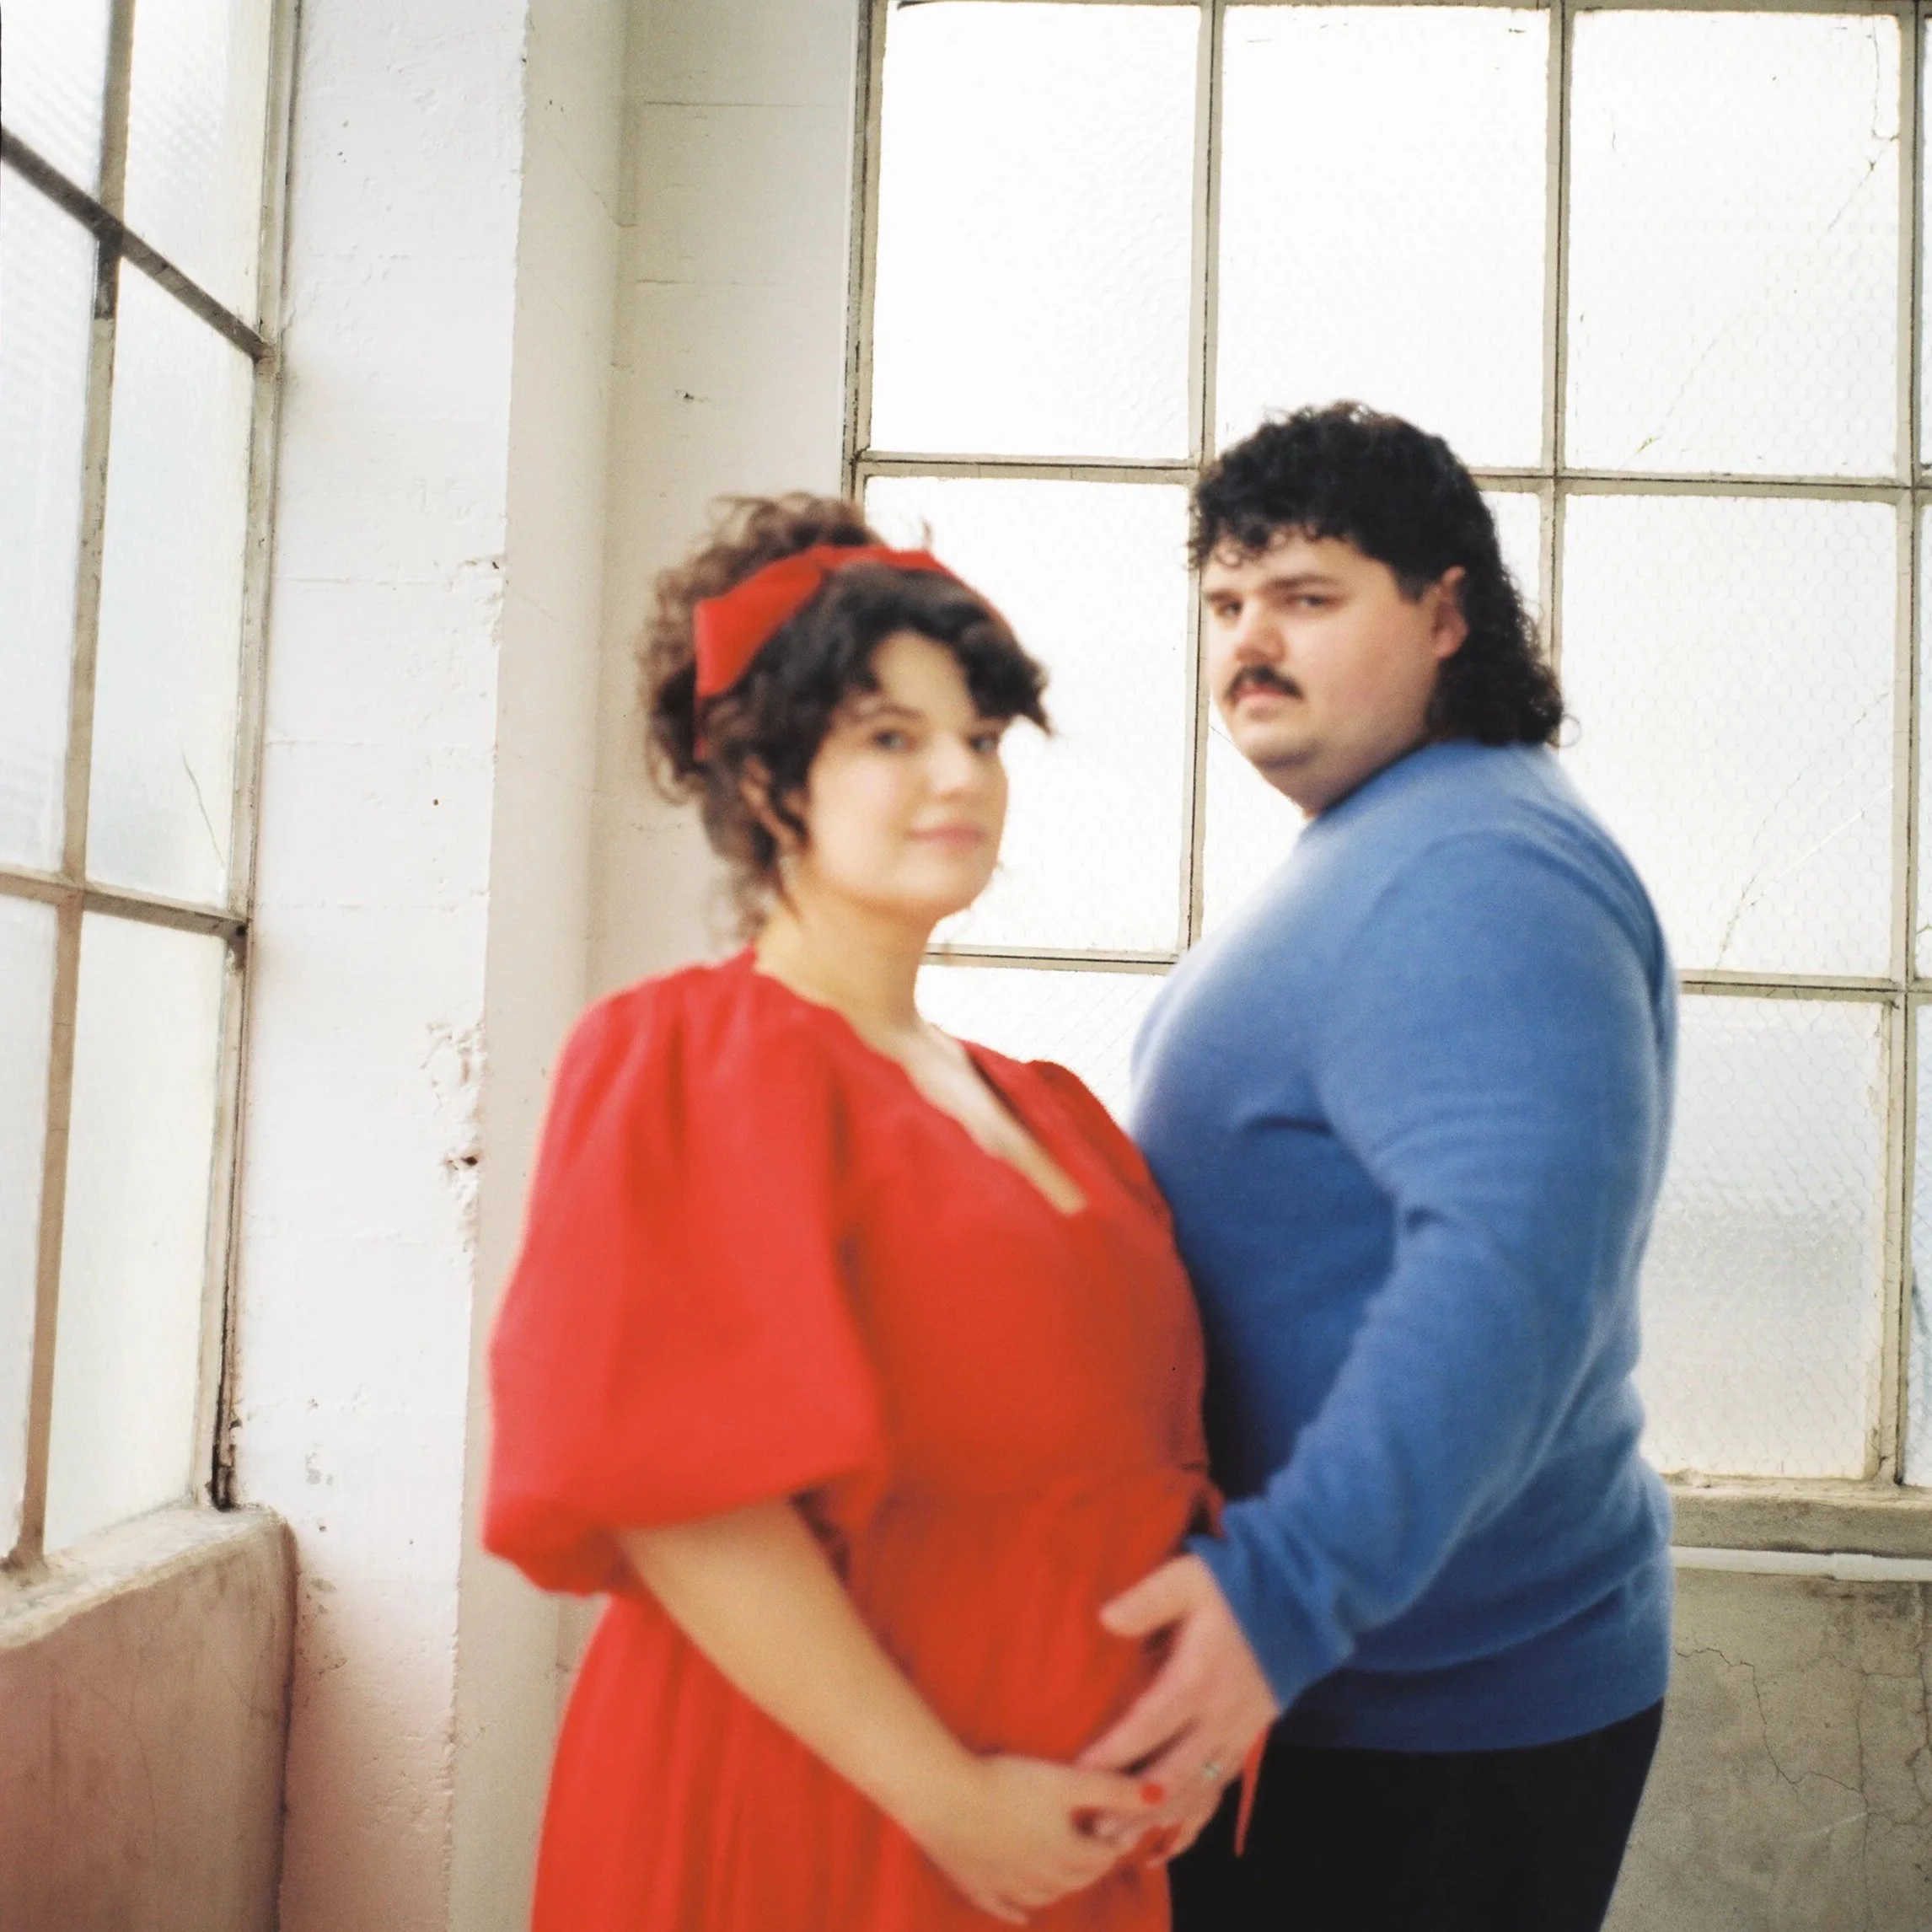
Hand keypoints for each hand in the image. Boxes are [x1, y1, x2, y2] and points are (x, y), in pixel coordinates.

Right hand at [904, 1753, 1155, 1923]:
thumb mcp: (1067, 1780)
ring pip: (1044, 1897)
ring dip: (1058, 1886)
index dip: (1110, 1841)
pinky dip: (1017, 1912)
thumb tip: (1161, 1795)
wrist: (945, 1797)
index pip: (1101, 1857)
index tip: (1111, 1825)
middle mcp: (1041, 1880)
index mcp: (1066, 1855)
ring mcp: (1007, 1887)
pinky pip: (1002, 1908)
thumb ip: (1114, 1788)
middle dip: (1088, 1863)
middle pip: (1075, 1879)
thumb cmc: (1008, 1783)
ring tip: (1063, 1868)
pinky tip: (1023, 1916)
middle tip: (1091, 1842)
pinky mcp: (976, 1886)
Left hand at [1076, 1555, 1279, 1839]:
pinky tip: (1168, 1845)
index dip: (1116, 1750)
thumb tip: (1105, 1618)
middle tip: (1093, 1829)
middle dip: (1132, 1805)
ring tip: (1118, 1845)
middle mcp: (1219, 1717)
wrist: (1298, 1603)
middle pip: (1173, 1775)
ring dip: (1158, 1821)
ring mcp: (1237, 1735)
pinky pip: (1219, 1793)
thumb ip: (1148, 1599)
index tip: (1079, 1770)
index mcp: (1200, 1678)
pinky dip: (1194, 1823)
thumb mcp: (1189, 1579)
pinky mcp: (1248, 1742)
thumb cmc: (1235, 1588)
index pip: (1151, 1723)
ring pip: (1196, 1793)